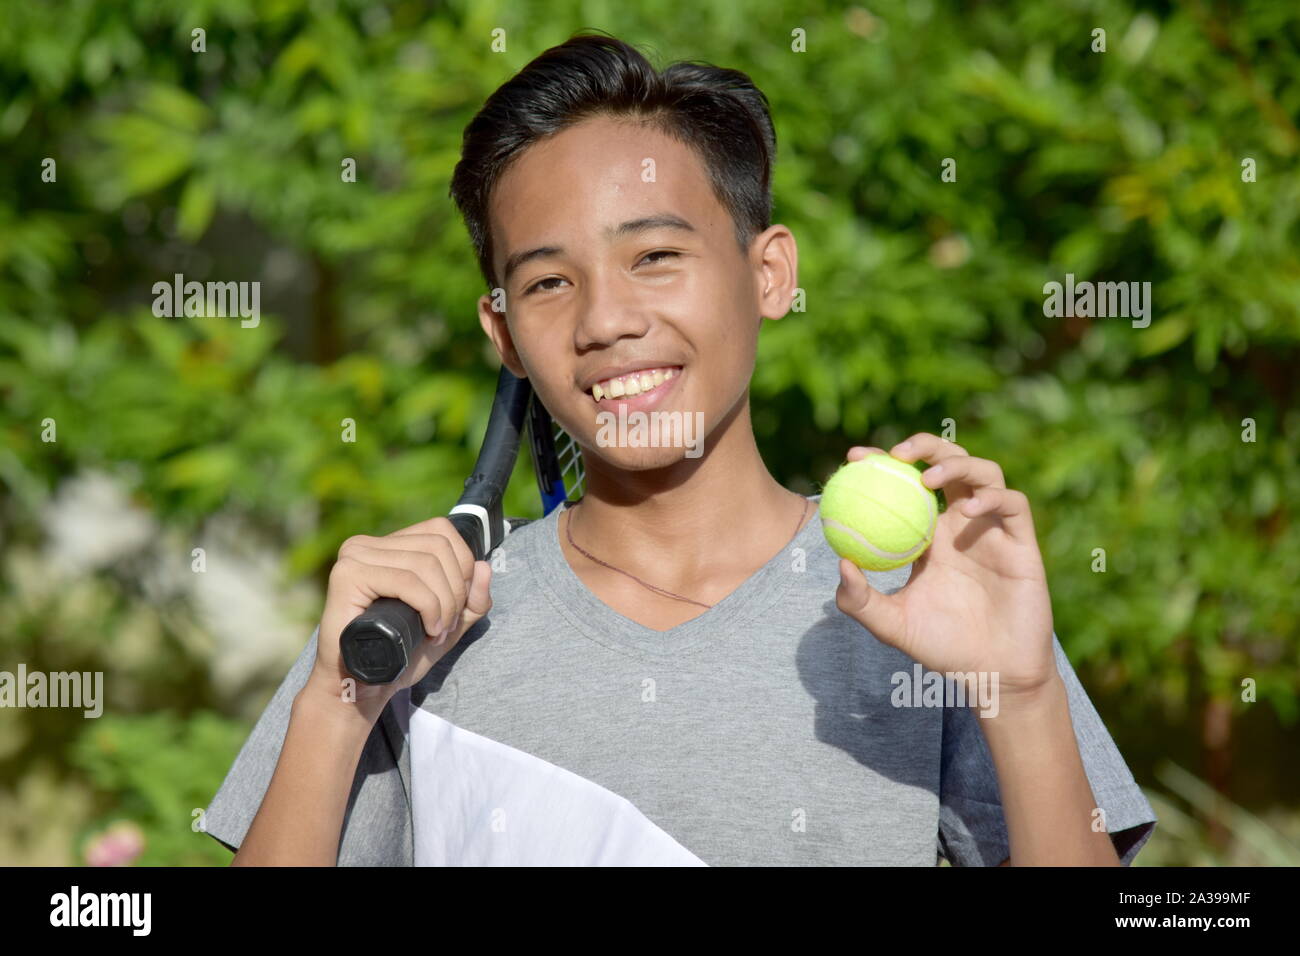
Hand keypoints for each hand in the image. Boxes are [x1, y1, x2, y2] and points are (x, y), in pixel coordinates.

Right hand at [308, 516, 493, 720]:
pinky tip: (427, 631)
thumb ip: (471, 600)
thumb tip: (484, 567)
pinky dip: (429, 607)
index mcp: (387, 546)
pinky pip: (407, 581)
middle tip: (446, 626)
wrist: (362, 688)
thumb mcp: (448, 625)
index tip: (459, 605)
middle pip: (438, 546)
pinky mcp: (348, 576)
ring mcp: (354, 557)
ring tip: (436, 633)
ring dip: (444, 604)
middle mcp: (366, 544)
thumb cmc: (400, 655)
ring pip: (426, 563)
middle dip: (456, 590)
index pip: (440, 530)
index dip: (463, 565)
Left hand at [833, 433, 1054, 698]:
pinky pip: (1012, 504)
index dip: (883, 461)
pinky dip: (991, 498)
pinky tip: (966, 510)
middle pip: (947, 462)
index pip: (906, 483)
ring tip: (929, 479)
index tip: (856, 456)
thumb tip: (840, 561)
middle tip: (897, 455)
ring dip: (957, 464)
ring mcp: (993, 529)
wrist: (992, 674)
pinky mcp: (1022, 542)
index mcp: (928, 533)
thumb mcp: (891, 625)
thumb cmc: (941, 647)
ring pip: (983, 472)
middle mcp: (961, 522)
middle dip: (924, 446)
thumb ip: (860, 600)